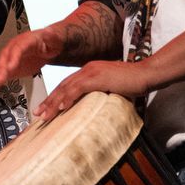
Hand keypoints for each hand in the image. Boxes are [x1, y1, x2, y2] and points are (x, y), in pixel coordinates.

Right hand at [0, 28, 61, 102]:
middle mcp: (11, 51)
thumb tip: (49, 32)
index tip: (9, 69)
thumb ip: (51, 36)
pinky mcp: (9, 71)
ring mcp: (8, 62)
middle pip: (2, 62)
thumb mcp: (53, 37)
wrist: (48, 46)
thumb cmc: (49, 41)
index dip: (12, 59)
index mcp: (22, 42)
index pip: (16, 50)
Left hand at [36, 59, 157, 120]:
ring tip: (44, 115)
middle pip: (62, 86)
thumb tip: (92, 108)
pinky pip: (78, 88)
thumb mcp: (111, 88)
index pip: (67, 85)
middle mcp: (87, 69)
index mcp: (89, 71)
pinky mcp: (98, 77)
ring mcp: (92, 72)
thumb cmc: (133, 83)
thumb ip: (99, 94)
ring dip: (54, 103)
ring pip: (66, 88)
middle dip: (49, 101)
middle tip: (37, 113)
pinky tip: (60, 108)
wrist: (146, 74)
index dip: (55, 97)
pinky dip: (68, 98)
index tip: (46, 108)